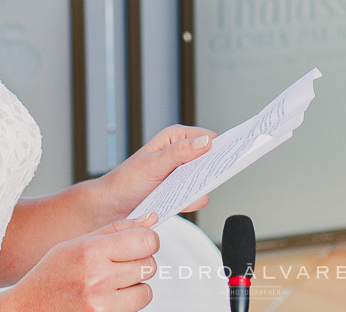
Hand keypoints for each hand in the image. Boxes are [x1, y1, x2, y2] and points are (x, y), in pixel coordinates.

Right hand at [5, 214, 160, 311]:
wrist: (28, 309)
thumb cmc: (51, 275)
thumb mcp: (77, 243)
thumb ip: (117, 230)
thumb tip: (151, 219)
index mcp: (91, 252)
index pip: (146, 241)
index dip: (148, 241)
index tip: (140, 243)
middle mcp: (97, 279)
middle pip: (149, 265)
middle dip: (139, 263)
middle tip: (119, 265)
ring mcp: (101, 305)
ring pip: (146, 291)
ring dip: (134, 287)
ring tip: (111, 284)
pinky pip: (134, 309)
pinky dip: (126, 303)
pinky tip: (106, 298)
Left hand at [92, 125, 214, 224]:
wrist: (111, 207)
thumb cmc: (126, 181)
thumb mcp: (153, 164)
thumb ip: (180, 152)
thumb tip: (206, 142)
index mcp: (176, 137)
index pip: (210, 138)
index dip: (223, 146)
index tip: (235, 154)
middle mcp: (182, 153)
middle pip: (212, 159)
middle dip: (211, 170)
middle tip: (205, 178)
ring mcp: (182, 173)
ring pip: (206, 181)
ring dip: (196, 189)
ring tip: (177, 192)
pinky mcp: (181, 191)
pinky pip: (196, 196)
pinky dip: (189, 201)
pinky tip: (175, 203)